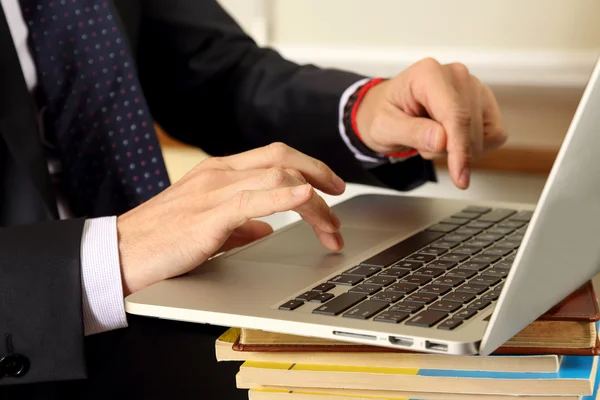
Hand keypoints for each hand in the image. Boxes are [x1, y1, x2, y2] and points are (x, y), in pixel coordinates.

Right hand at [117, 143, 345, 294]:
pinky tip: (307, 198)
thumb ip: (240, 226)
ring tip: (332, 227)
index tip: (330, 186)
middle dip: (321, 175)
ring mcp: (213, 190)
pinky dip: (285, 196)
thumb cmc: (161, 241)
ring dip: (315, 202)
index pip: (274, 157)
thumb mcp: (208, 227)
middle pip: (283, 157)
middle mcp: (219, 173)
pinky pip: (253, 199)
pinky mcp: (207, 215)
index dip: (308, 166)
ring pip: (278, 176)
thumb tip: (267, 231)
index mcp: (219, 173)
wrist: (119, 254)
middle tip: (341, 199)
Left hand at [355, 58, 506, 188]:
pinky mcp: (485, 103)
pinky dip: (473, 146)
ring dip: (458, 148)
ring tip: (432, 138)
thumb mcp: (383, 128)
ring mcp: (474, 87)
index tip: (459, 175)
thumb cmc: (385, 113)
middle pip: (469, 126)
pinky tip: (450, 138)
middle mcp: (456, 75)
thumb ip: (411, 133)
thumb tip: (441, 139)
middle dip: (448, 150)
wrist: (388, 109)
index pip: (455, 114)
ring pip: (483, 134)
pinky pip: (494, 135)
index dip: (459, 148)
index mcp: (428, 74)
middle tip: (422, 145)